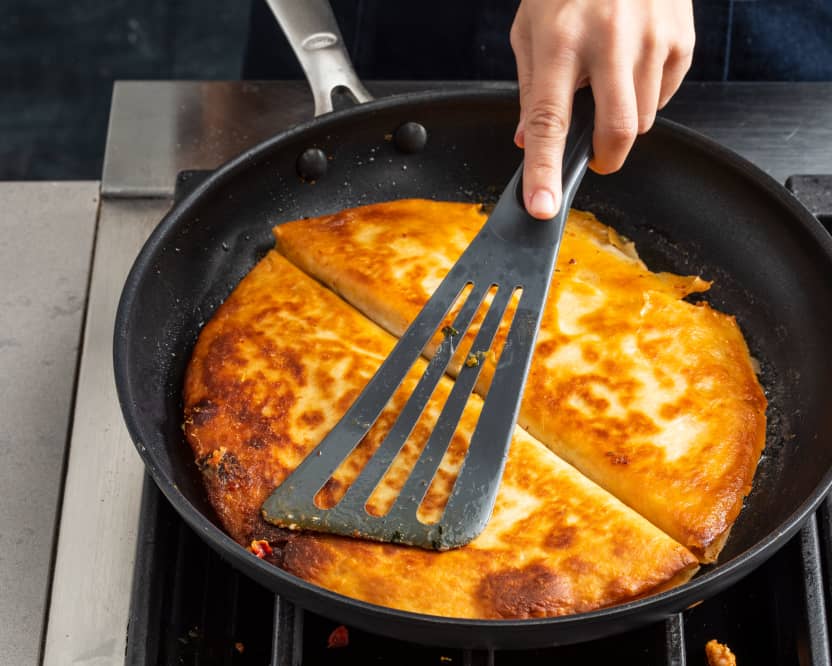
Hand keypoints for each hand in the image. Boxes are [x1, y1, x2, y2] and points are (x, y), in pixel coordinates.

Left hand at [510, 0, 694, 218]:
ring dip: (625, 119)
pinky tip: (634, 63)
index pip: (549, 122)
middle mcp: (608, 39)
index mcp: (558, 41)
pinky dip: (649, 94)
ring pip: (645, 118)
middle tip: (596, 156)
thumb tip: (528, 143)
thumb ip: (530, 89)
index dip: (545, 170)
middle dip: (606, 158)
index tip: (544, 205)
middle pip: (617, 131)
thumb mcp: (530, 29)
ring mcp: (650, 37)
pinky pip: (667, 94)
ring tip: (610, 79)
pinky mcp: (681, 36)